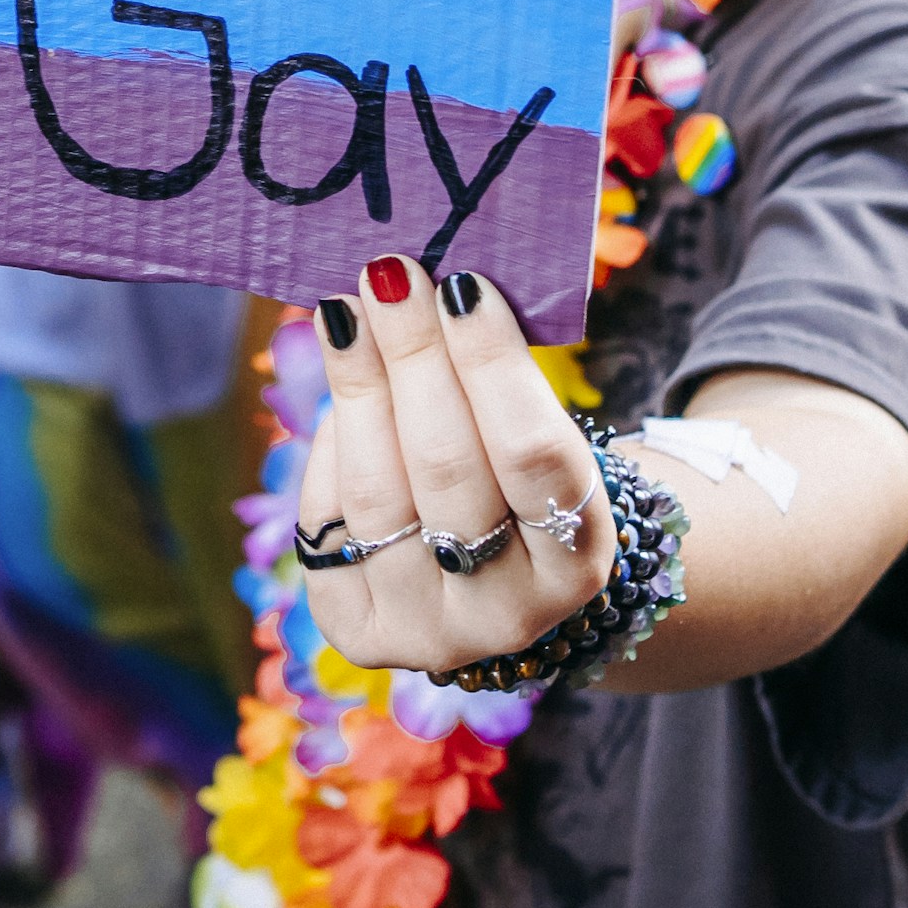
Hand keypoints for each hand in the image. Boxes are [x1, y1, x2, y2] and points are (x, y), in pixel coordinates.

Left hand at [297, 257, 615, 678]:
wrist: (492, 581)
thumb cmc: (517, 480)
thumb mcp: (538, 438)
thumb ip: (496, 379)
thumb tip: (428, 282)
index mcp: (579, 563)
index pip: (534, 455)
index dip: (493, 366)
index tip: (463, 286)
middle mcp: (508, 613)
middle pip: (448, 470)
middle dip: (414, 359)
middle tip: (389, 276)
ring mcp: (429, 631)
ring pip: (379, 496)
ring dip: (358, 388)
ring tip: (344, 310)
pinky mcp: (359, 631)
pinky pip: (328, 524)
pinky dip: (333, 449)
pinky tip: (342, 388)